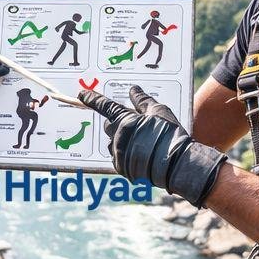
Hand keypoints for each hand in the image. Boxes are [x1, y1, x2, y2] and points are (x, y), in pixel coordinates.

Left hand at [79, 85, 226, 207]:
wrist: (176, 165)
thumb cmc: (170, 135)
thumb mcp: (159, 112)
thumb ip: (143, 100)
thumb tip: (133, 89)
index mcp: (124, 120)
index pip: (105, 106)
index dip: (92, 99)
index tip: (81, 94)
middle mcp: (117, 136)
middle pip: (109, 125)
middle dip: (118, 123)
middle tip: (135, 126)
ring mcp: (118, 153)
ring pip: (114, 143)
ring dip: (123, 141)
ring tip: (144, 144)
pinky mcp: (121, 168)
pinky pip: (118, 158)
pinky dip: (126, 155)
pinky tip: (142, 156)